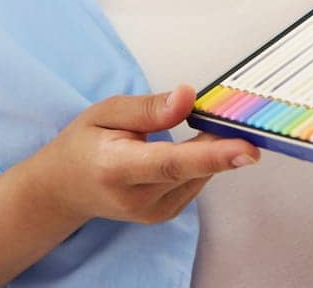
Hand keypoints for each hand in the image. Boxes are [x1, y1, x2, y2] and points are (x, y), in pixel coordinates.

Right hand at [29, 85, 259, 226]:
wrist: (65, 189)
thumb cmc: (84, 144)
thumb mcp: (106, 112)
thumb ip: (149, 108)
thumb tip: (189, 96)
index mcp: (116, 168)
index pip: (170, 164)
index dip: (212, 156)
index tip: (247, 150)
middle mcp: (136, 199)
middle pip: (193, 169)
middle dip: (224, 142)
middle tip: (244, 116)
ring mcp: (152, 213)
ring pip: (200, 175)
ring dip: (211, 148)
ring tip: (206, 124)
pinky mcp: (165, 214)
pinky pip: (197, 182)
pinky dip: (202, 161)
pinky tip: (192, 145)